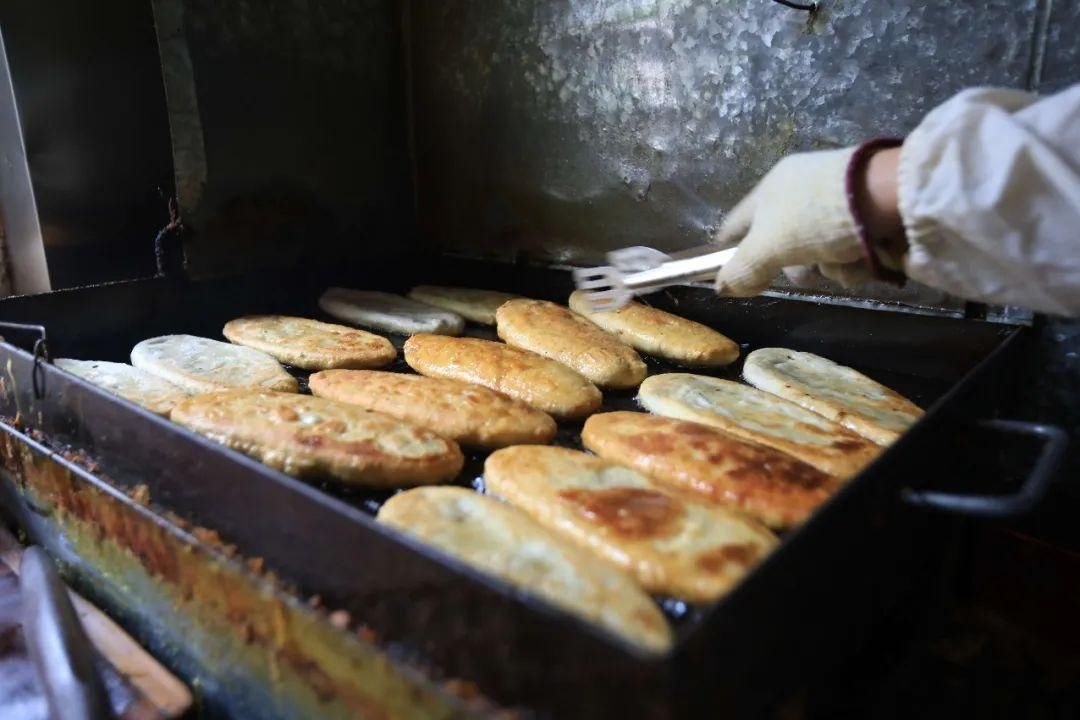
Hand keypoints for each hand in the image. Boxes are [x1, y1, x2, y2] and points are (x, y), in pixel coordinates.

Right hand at [713, 144, 905, 295]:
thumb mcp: (770, 245)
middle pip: (782, 250)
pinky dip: (855, 263)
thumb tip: (721, 287)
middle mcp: (801, 196)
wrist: (894, 195)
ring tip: (845, 259)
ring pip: (819, 258)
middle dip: (796, 268)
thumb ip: (742, 269)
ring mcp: (837, 208)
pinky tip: (867, 257)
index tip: (735, 281)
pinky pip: (850, 255)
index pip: (735, 227)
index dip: (730, 255)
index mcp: (770, 190)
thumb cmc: (819, 217)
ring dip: (830, 268)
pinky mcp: (869, 220)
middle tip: (805, 269)